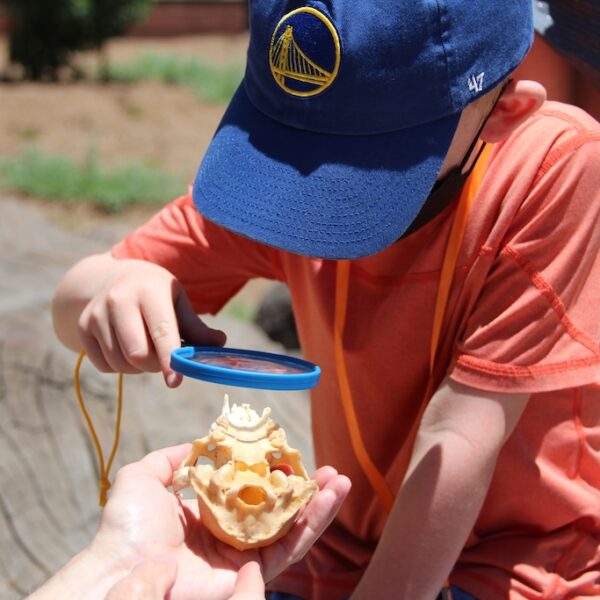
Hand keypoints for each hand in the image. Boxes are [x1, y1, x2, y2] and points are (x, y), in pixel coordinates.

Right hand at [74, 254, 225, 385]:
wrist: (113, 278)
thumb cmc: (155, 293)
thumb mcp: (177, 301)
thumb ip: (196, 327)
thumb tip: (219, 344)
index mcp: (149, 291)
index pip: (161, 331)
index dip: (169, 359)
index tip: (175, 380)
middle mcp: (119, 300)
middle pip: (138, 354)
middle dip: (155, 365)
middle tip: (163, 358)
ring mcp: (97, 314)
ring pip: (120, 363)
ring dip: (138, 368)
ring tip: (145, 349)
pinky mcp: (83, 328)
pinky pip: (104, 366)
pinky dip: (119, 366)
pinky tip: (126, 348)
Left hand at [92, 444, 350, 599]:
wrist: (124, 569)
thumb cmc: (129, 525)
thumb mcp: (143, 477)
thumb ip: (170, 459)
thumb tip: (195, 443)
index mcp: (210, 513)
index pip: (253, 491)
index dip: (276, 473)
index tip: (293, 453)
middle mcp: (232, 534)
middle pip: (281, 509)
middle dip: (308, 490)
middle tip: (331, 471)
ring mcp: (243, 555)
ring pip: (292, 529)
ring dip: (320, 506)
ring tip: (341, 482)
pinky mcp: (251, 574)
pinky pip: (288, 549)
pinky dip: (311, 526)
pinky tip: (327, 502)